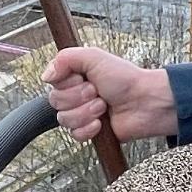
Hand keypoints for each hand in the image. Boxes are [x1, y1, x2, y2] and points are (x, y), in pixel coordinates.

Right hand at [43, 47, 176, 142]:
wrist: (145, 102)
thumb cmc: (125, 79)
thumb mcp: (94, 57)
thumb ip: (65, 58)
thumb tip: (46, 75)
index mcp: (75, 76)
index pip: (52, 83)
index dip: (66, 83)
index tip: (82, 78)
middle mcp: (76, 95)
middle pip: (55, 102)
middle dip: (79, 97)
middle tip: (97, 92)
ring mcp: (82, 114)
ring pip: (64, 119)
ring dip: (86, 112)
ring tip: (103, 106)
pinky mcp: (90, 131)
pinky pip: (75, 135)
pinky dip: (89, 129)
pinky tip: (101, 123)